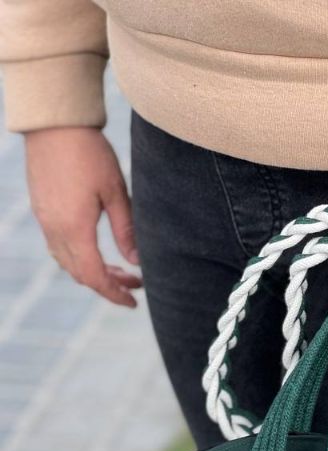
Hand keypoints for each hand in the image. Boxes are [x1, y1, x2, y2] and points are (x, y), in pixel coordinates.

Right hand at [24, 127, 142, 307]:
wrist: (54, 123)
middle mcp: (55, 229)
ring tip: (120, 270)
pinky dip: (79, 258)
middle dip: (108, 285)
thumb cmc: (89, 152)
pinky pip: (58, 247)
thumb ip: (126, 230)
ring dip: (93, 272)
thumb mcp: (116, 192)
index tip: (133, 301)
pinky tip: (96, 251)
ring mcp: (44, 220)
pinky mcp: (42, 210)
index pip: (94, 276)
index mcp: (75, 228)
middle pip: (80, 274)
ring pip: (67, 263)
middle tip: (134, 284)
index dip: (114, 293)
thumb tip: (137, 263)